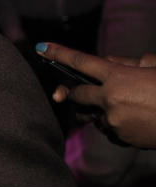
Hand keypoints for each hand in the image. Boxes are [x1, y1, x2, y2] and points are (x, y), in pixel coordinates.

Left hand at [35, 42, 155, 148]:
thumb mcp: (155, 67)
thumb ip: (127, 64)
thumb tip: (107, 62)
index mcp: (119, 77)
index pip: (81, 62)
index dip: (59, 54)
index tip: (42, 48)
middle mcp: (110, 100)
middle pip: (77, 94)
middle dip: (74, 91)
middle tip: (74, 90)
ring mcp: (113, 121)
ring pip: (93, 114)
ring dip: (101, 109)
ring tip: (128, 105)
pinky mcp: (120, 138)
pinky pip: (108, 129)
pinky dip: (114, 123)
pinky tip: (136, 119)